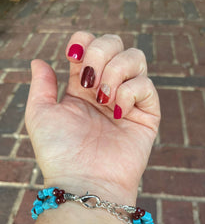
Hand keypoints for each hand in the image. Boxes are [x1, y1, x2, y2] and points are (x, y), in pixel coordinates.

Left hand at [25, 31, 159, 205]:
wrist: (85, 181)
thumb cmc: (60, 152)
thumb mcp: (40, 114)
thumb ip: (41, 85)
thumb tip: (39, 60)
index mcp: (81, 88)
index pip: (89, 46)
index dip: (83, 42)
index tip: (72, 57)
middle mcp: (105, 90)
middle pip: (115, 44)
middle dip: (100, 53)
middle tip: (88, 82)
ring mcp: (127, 101)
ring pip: (136, 58)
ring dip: (116, 71)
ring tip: (103, 97)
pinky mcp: (146, 115)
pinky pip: (146, 86)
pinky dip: (130, 93)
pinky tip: (118, 112)